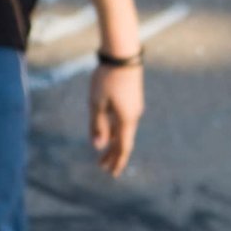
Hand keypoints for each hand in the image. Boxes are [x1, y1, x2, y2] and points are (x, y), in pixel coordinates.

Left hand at [89, 62, 143, 176]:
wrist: (123, 55)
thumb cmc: (107, 79)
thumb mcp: (97, 103)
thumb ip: (97, 125)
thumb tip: (98, 146)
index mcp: (126, 119)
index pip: (123, 147)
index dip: (117, 161)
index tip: (112, 174)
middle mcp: (133, 116)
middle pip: (124, 141)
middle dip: (113, 155)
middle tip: (102, 168)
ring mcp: (134, 107)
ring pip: (123, 130)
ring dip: (113, 142)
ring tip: (103, 152)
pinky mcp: (132, 99)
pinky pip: (124, 121)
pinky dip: (115, 130)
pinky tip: (108, 131)